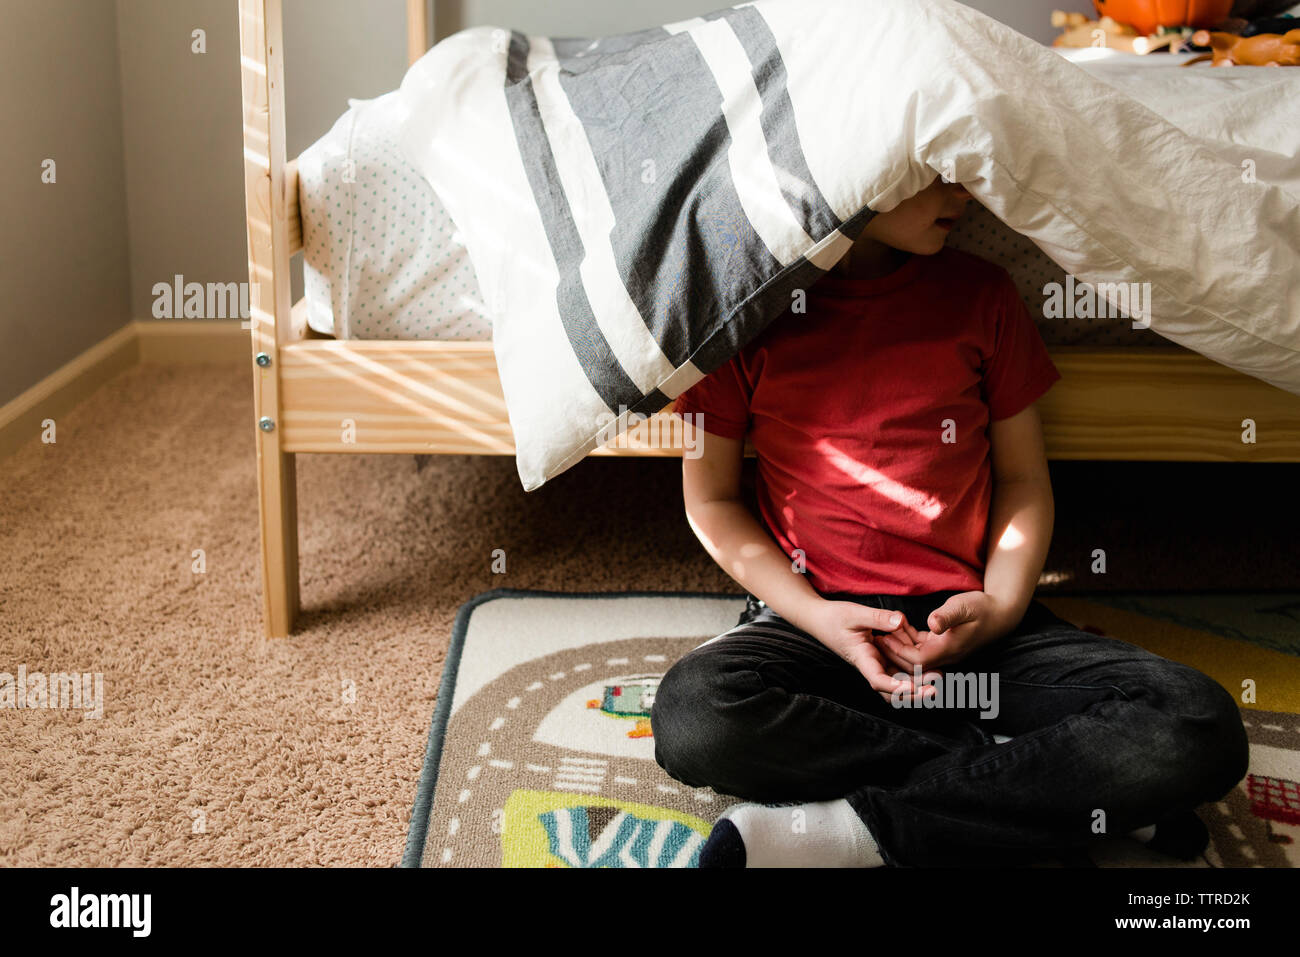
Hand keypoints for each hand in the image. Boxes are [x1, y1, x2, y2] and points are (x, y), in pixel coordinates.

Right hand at [806, 600, 942, 702]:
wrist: (820, 620)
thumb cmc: (834, 617)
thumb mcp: (854, 613)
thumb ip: (877, 618)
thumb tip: (900, 621)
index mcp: (861, 658)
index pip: (877, 680)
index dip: (895, 687)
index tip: (912, 687)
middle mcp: (870, 666)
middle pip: (892, 692)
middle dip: (913, 694)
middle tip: (935, 689)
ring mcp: (876, 664)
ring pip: (897, 685)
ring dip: (916, 687)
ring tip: (937, 680)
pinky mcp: (880, 659)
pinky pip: (898, 672)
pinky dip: (912, 674)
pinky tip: (928, 667)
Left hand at [875, 591, 1015, 671]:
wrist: (1001, 613)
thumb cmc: (982, 607)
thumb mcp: (963, 606)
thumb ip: (947, 616)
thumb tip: (932, 623)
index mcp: (948, 649)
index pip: (917, 660)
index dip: (899, 651)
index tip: (884, 637)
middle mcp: (946, 655)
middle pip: (913, 664)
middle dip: (894, 653)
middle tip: (876, 638)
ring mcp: (946, 652)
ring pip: (917, 657)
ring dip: (901, 647)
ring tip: (883, 632)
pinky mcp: (945, 645)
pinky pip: (923, 648)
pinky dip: (910, 641)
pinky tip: (899, 628)